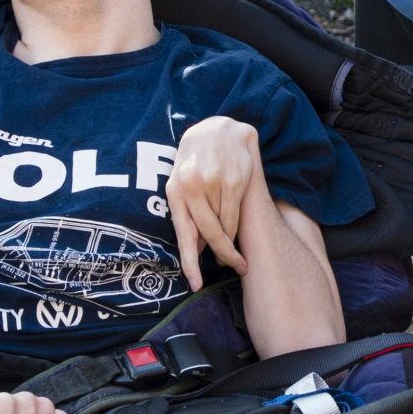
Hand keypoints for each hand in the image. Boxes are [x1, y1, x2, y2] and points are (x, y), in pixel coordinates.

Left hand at [166, 116, 264, 288]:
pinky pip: (237, 214)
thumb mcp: (184, 185)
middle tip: (236, 268)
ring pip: (226, 225)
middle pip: (209, 234)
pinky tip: (237, 227)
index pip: (183, 234)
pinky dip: (237, 225)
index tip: (196, 284)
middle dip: (223, 255)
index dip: (190, 262)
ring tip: (233, 244)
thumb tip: (198, 249)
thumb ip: (189, 215)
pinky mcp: (235, 179)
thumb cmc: (197, 162)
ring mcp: (215, 182)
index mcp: (175, 191)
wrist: (217, 128)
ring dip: (230, 239)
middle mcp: (192, 186)